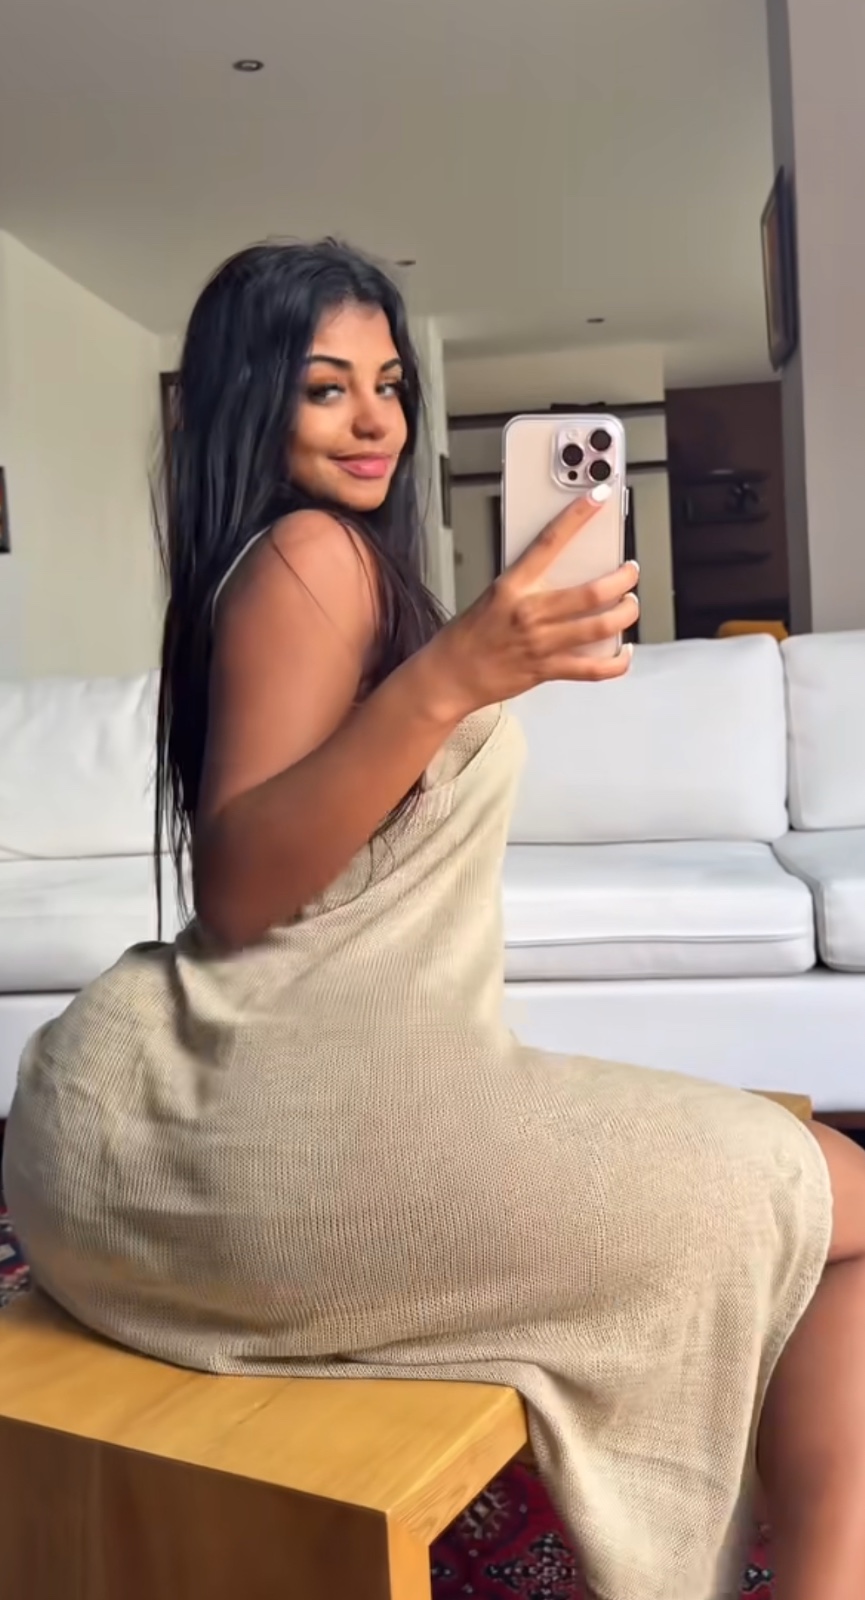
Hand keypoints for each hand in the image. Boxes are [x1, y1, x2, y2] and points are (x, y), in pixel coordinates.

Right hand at [426, 493, 638, 717]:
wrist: (450, 675)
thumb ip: (529, 584)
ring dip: (625, 613)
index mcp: (513, 586)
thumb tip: (566, 571)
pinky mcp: (547, 670)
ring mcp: (541, 643)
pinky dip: (617, 661)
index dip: (577, 516)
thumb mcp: (495, 595)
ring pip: (600, 626)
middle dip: (623, 579)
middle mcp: (530, 613)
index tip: (598, 497)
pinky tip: (623, 649)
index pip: (550, 542)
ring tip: (629, 604)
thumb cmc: (469, 634)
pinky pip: (594, 669)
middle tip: (629, 571)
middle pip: (592, 592)